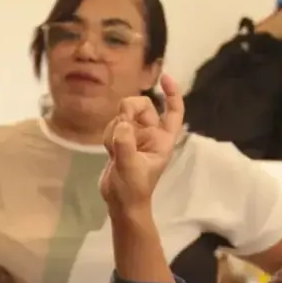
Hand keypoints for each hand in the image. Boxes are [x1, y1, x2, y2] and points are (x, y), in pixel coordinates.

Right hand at [99, 73, 184, 214]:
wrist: (120, 204)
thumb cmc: (133, 190)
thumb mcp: (130, 168)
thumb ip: (125, 144)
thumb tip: (121, 123)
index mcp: (162, 140)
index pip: (173, 112)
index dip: (172, 93)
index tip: (163, 77)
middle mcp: (150, 135)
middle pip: (142, 106)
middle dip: (129, 111)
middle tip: (121, 124)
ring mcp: (135, 137)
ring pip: (124, 116)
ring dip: (116, 128)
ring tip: (115, 150)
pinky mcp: (121, 141)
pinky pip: (113, 127)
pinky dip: (108, 136)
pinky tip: (110, 152)